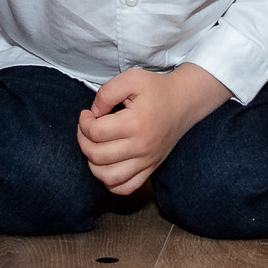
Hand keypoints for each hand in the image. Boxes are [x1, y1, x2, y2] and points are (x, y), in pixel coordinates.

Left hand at [76, 64, 230, 194]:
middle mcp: (142, 146)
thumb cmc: (156, 89)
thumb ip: (106, 93)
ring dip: (93, 163)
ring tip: (95, 147)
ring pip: (108, 177)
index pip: (96, 132)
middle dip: (83, 141)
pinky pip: (125, 188)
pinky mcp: (150, 169)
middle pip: (97, 155)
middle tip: (87, 128)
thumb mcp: (131, 78)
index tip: (87, 114)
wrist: (184, 103)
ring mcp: (147, 161)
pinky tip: (107, 164)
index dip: (83, 122)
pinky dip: (110, 182)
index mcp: (136, 123)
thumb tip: (92, 114)